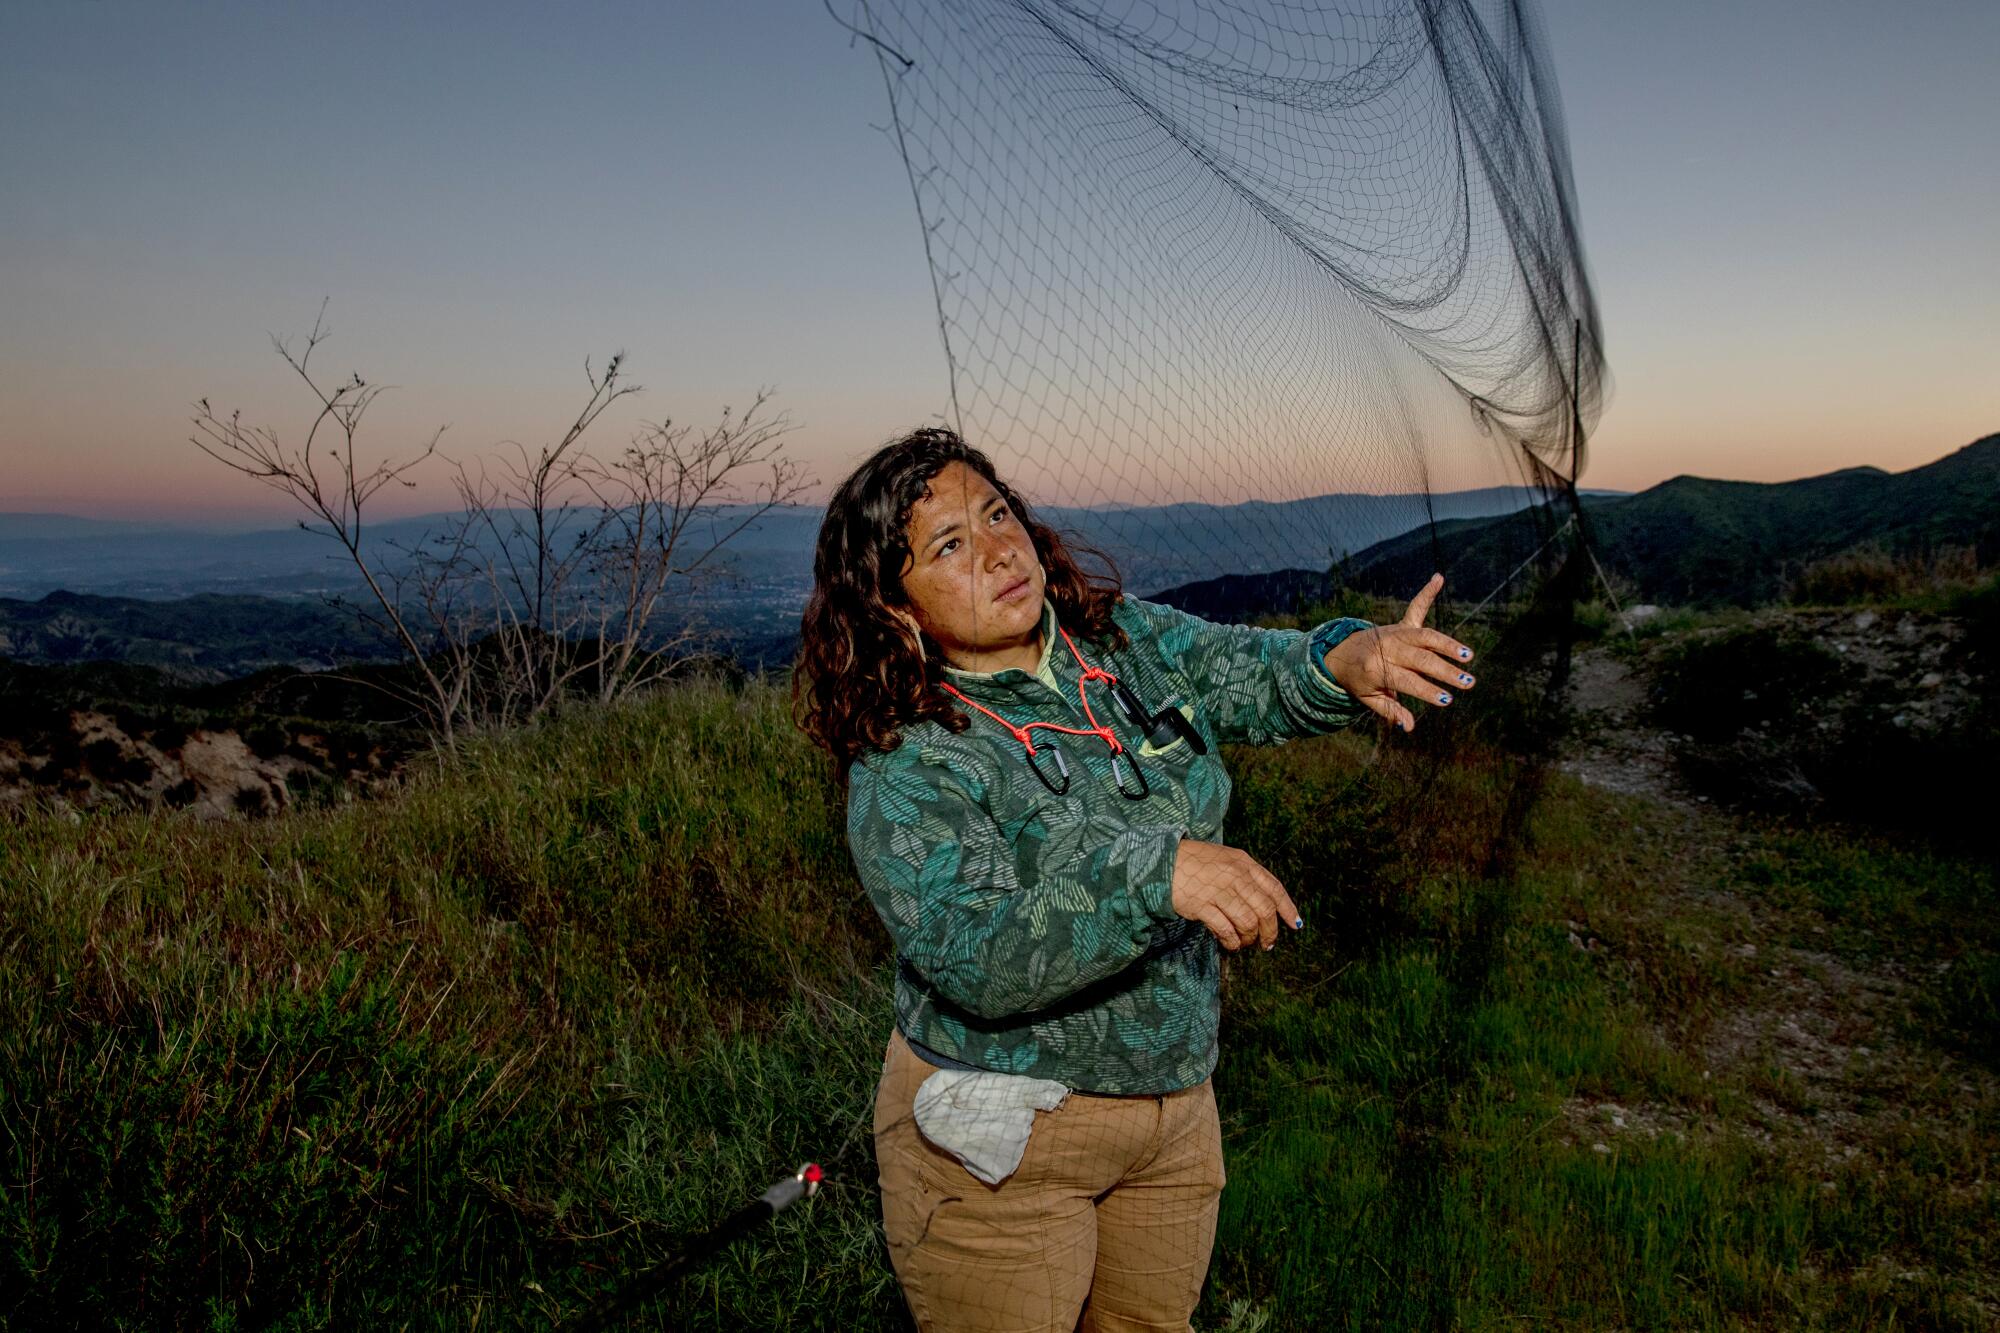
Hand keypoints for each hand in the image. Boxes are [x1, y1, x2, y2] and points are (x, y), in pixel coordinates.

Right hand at [1170, 838, 1301, 950]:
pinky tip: (1231, 944)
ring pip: (1248, 922)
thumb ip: (1245, 876)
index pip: (1274, 888)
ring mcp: (1218, 890)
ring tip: (1244, 943)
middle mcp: (1235, 875)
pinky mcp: (1202, 905)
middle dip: (1270, 931)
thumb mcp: (1225, 859)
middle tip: (1267, 943)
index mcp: (1244, 863)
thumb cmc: (1194, 862)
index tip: (1295, 924)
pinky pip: (1225, 930)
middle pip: (1264, 909)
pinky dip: (1232, 941)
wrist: (1161, 861)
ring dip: (1249, 938)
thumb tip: (1265, 905)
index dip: (1287, 908)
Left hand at [1323, 573, 1475, 731]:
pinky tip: (1438, 578)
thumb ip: (1390, 712)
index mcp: (1378, 670)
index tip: (1447, 699)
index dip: (1428, 691)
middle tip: (1468, 682)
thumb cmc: (1359, 680)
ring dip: (1448, 644)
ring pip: (1425, 636)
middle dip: (1446, 672)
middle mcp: (1388, 648)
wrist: (1341, 653)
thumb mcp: (1370, 699)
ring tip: (1468, 655)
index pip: (1408, 682)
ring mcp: (1395, 633)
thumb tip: (1409, 727)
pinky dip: (1427, 592)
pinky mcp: (1401, 624)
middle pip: (1422, 660)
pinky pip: (1415, 606)